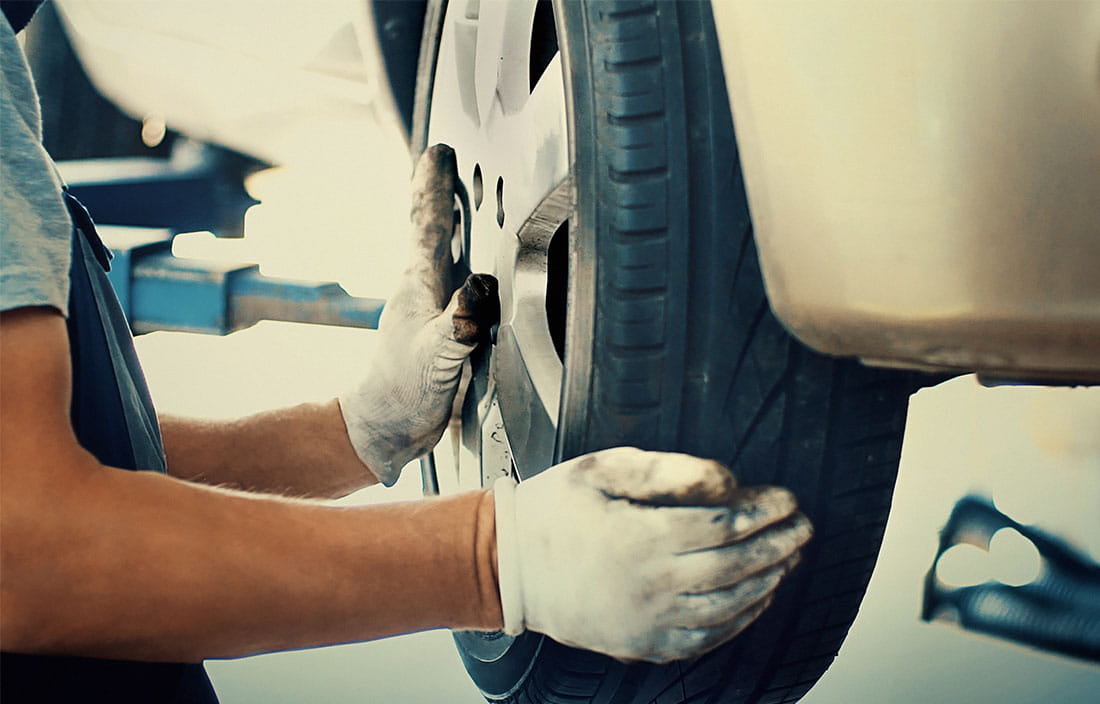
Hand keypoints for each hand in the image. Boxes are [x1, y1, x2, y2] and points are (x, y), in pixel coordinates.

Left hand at [340, 144, 498, 485]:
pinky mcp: (437, 328)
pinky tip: (472, 271)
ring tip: (458, 200)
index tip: (438, 152)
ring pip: (440, 253)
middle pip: (430, 229)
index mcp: (418, 286)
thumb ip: (459, 321)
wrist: (386, 429)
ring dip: (447, 223)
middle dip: (438, 193)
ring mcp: (427, 308)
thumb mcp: (437, 356)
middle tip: (442, 160)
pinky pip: (454, 284)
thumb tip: (481, 285)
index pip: (427, 224)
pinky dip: (462, 264)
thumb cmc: (404, 394)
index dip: (434, 186)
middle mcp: (421, 290)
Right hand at [493, 447, 811, 662]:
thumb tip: (725, 479)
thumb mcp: (600, 469)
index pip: (724, 524)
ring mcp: (647, 620)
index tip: (789, 498)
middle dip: (777, 545)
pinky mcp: (641, 643)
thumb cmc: (554, 508)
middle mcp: (650, 584)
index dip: (764, 510)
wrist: (508, 567)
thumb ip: (665, 470)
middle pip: (735, 567)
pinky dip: (738, 621)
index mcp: (641, 536)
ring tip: (788, 560)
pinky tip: (755, 601)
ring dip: (767, 582)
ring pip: (727, 606)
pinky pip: (704, 638)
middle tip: (804, 528)